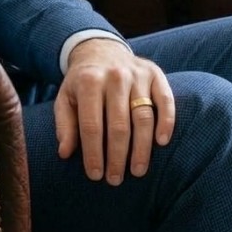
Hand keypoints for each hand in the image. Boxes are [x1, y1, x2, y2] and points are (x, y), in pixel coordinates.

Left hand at [55, 38, 174, 184]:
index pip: (91, 125)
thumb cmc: (83, 84)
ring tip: (137, 171)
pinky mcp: (157, 75)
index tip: (96, 175)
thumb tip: (65, 153)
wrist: (103, 52)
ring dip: (141, 148)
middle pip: (119, 125)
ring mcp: (138, 75)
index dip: (93, 153)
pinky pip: (166, 101)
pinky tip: (162, 143)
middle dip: (117, 156)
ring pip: (143, 117)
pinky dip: (166, 122)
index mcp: (88, 81)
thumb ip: (65, 125)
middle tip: (116, 179)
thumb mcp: (66, 99)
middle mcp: (114, 76)